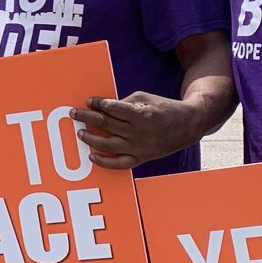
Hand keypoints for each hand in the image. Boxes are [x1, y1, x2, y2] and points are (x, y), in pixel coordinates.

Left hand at [72, 92, 201, 170]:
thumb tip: (102, 108)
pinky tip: (92, 156)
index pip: (113, 109)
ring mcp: (140, 147)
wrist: (187, 125)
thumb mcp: (145, 98)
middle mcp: (139, 132)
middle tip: (74, 113)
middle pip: (107, 124)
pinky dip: (104, 162)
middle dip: (88, 117)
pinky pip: (120, 164)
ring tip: (80, 132)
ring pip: (109, 145)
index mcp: (141, 114)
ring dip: (91, 139)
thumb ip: (124, 103)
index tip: (88, 101)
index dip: (98, 104)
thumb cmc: (163, 108)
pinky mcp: (141, 158)